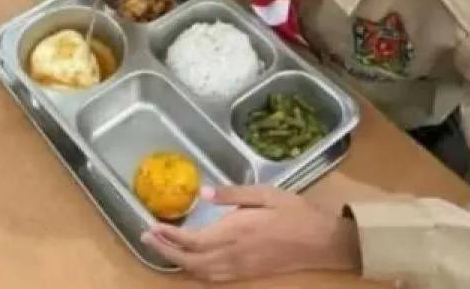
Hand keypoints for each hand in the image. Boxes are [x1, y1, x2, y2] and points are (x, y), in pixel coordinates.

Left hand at [141, 186, 361, 281]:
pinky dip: (196, 271)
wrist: (323, 242)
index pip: (193, 240)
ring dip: (178, 263)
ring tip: (162, 248)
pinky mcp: (248, 274)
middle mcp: (234, 254)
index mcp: (236, 231)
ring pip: (201, 273)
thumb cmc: (295, 213)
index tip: (151, 225)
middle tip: (147, 236)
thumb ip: (232, 194)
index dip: (168, 236)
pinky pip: (215, 278)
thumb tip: (203, 192)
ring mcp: (241, 268)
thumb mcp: (265, 193)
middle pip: (191, 261)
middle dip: (165, 251)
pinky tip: (190, 262)